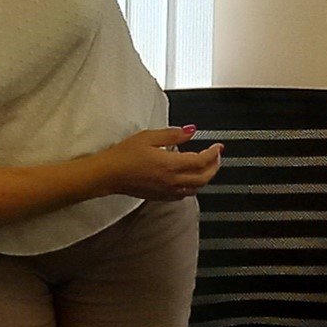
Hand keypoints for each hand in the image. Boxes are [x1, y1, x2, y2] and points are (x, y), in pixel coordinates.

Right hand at [97, 126, 221, 200]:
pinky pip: (184, 195)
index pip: (201, 161)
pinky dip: (193, 187)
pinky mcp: (160, 196)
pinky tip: (190, 180)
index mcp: (170, 165)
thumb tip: (191, 131)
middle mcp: (171, 181)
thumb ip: (173, 135)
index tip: (218, 146)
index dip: (214, 154)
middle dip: (215, 167)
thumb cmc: (124, 155)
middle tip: (217, 156)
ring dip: (206, 177)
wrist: (108, 174)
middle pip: (203, 178)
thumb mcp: (149, 137)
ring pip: (196, 189)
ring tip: (208, 166)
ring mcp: (166, 191)